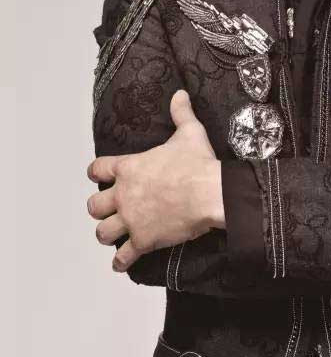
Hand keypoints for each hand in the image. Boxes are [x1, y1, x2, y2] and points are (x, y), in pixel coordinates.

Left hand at [86, 89, 225, 271]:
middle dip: (100, 209)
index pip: (97, 170)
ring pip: (103, 233)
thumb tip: (180, 93)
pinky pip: (123, 257)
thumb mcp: (189, 132)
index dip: (97, 173)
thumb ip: (180, 113)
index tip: (102, 176)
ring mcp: (131, 220)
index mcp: (129, 167)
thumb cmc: (198, 163)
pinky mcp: (143, 240)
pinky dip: (122, 262)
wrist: (211, 192)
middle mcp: (123, 195)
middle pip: (94, 207)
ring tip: (116, 234)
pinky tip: (123, 262)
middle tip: (112, 209)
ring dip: (108, 234)